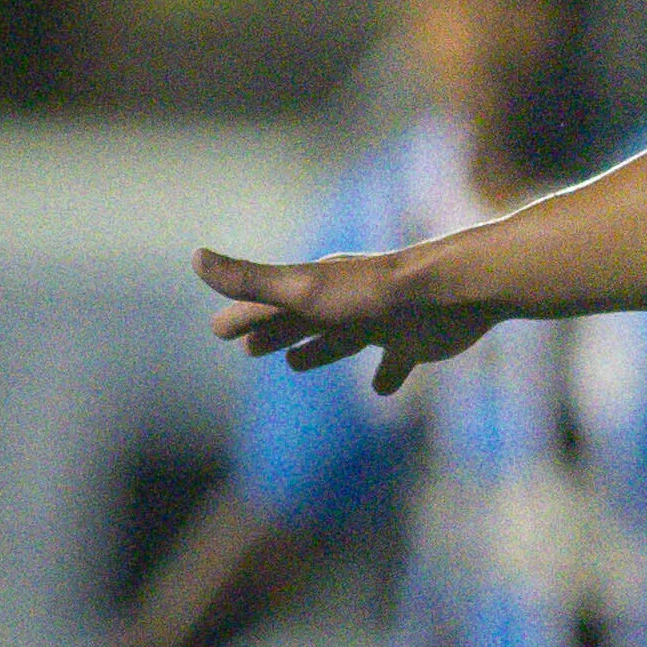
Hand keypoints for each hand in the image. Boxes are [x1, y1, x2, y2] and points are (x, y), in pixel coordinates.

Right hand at [197, 247, 497, 394]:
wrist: (450, 293)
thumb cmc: (372, 293)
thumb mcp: (303, 289)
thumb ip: (252, 280)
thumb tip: (195, 257)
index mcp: (317, 290)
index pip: (268, 305)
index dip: (242, 316)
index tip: (218, 329)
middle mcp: (347, 303)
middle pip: (301, 321)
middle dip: (274, 332)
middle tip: (248, 349)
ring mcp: (381, 322)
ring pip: (340, 339)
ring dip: (318, 350)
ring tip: (296, 363)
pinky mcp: (414, 343)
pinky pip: (395, 362)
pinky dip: (386, 374)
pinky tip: (382, 389)